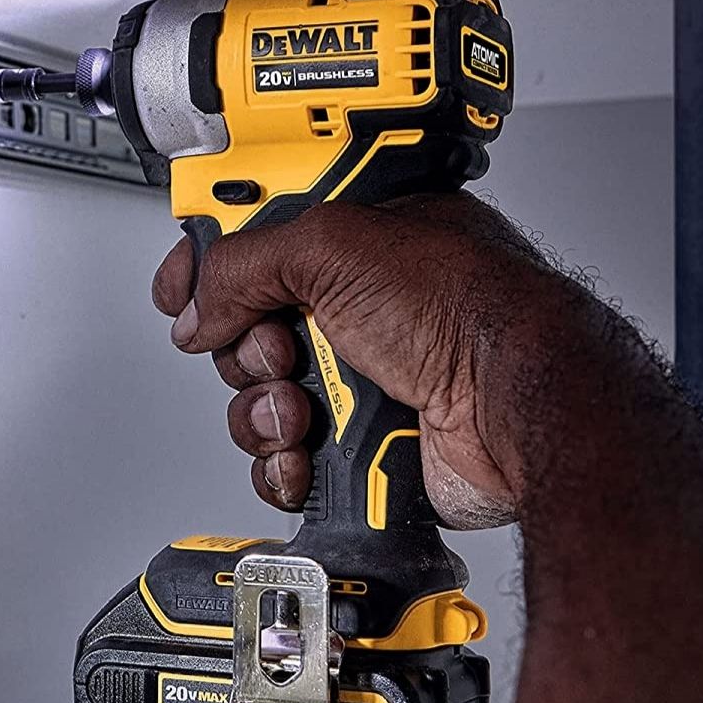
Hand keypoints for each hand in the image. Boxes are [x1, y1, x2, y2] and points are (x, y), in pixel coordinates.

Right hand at [151, 191, 555, 529]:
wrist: (521, 408)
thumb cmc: (471, 311)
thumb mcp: (333, 246)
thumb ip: (242, 265)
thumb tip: (196, 308)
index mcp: (354, 241)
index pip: (255, 239)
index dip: (210, 262)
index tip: (181, 286)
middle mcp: (354, 306)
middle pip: (243, 328)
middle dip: (244, 349)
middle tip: (283, 349)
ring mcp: (357, 376)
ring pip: (256, 400)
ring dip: (264, 412)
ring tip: (304, 408)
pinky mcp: (359, 440)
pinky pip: (282, 458)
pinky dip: (284, 463)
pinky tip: (312, 451)